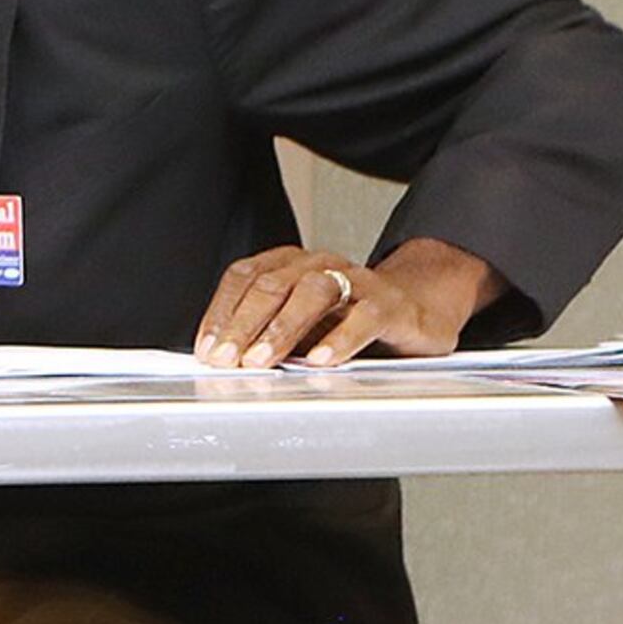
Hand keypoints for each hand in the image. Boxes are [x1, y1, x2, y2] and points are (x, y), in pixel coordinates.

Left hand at [194, 237, 501, 367]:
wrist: (415, 308)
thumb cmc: (346, 316)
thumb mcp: (296, 324)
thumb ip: (261, 334)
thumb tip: (218, 357)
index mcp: (289, 263)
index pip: (244, 277)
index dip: (221, 312)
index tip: (207, 347)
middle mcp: (319, 264)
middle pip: (272, 285)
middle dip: (243, 325)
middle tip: (226, 358)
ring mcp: (355, 280)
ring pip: (313, 293)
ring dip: (282, 329)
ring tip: (262, 360)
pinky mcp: (388, 304)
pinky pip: (362, 317)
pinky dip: (339, 339)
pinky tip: (320, 360)